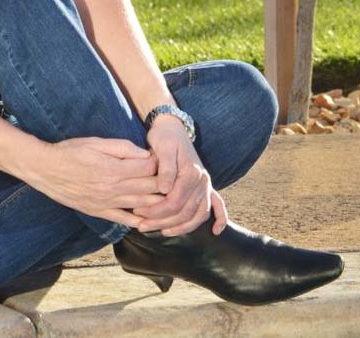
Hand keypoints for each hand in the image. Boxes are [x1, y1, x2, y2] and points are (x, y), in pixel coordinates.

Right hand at [26, 137, 165, 227]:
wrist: (46, 170)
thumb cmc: (71, 151)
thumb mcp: (97, 142)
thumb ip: (122, 148)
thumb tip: (144, 153)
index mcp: (115, 168)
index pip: (148, 167)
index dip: (160, 162)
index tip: (166, 158)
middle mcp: (114, 188)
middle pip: (149, 188)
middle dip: (165, 183)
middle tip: (175, 180)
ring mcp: (107, 202)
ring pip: (141, 206)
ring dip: (158, 204)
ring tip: (170, 200)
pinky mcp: (99, 211)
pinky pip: (124, 219)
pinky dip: (138, 221)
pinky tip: (149, 221)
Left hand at [133, 115, 227, 235]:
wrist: (172, 127)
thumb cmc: (164, 137)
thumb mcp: (162, 147)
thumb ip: (165, 168)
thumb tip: (165, 190)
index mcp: (191, 172)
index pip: (175, 201)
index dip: (156, 211)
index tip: (139, 213)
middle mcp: (202, 180)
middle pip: (184, 212)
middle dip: (162, 222)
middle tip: (142, 225)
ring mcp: (206, 184)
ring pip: (197, 215)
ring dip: (181, 227)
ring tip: (162, 232)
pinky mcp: (205, 186)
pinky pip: (218, 206)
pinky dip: (220, 219)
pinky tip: (215, 231)